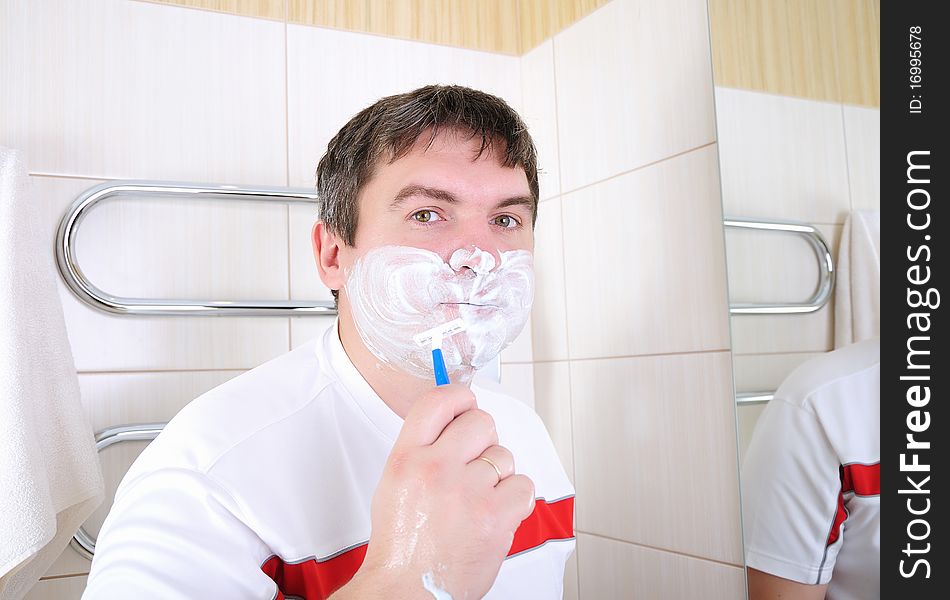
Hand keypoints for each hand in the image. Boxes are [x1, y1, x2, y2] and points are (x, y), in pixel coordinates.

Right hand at [347, 384, 535, 598]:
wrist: (408, 588)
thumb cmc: (404, 543)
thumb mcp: (395, 482)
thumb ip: (423, 448)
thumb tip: (456, 421)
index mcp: (407, 457)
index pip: (439, 401)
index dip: (460, 396)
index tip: (467, 403)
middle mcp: (436, 468)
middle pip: (480, 421)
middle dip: (484, 438)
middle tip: (475, 462)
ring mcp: (468, 491)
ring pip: (504, 456)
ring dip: (498, 475)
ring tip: (477, 499)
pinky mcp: (495, 515)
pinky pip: (523, 485)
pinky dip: (515, 499)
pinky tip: (494, 511)